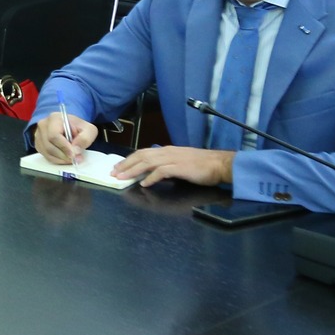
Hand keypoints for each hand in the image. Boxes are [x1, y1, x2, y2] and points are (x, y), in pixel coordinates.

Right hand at [33, 112, 97, 163]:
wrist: (70, 126)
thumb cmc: (78, 127)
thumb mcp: (88, 129)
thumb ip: (85, 138)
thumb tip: (76, 150)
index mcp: (54, 118)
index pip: (54, 135)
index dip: (64, 147)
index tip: (74, 155)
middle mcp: (43, 126)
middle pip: (49, 146)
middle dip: (63, 155)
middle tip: (75, 159)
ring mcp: (38, 135)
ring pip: (47, 152)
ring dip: (60, 159)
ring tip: (71, 159)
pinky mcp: (38, 144)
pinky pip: (45, 156)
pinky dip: (56, 160)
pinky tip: (65, 158)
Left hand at [111, 146, 233, 188]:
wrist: (221, 163)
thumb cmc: (203, 165)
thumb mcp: (181, 161)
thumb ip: (167, 164)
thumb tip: (153, 172)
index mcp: (167, 150)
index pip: (143, 152)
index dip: (129, 160)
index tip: (118, 167)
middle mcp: (167, 152)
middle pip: (141, 156)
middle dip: (126, 164)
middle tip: (113, 173)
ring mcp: (173, 159)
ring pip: (147, 162)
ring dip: (133, 170)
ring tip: (122, 178)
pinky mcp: (180, 167)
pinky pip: (161, 172)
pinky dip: (151, 178)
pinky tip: (144, 184)